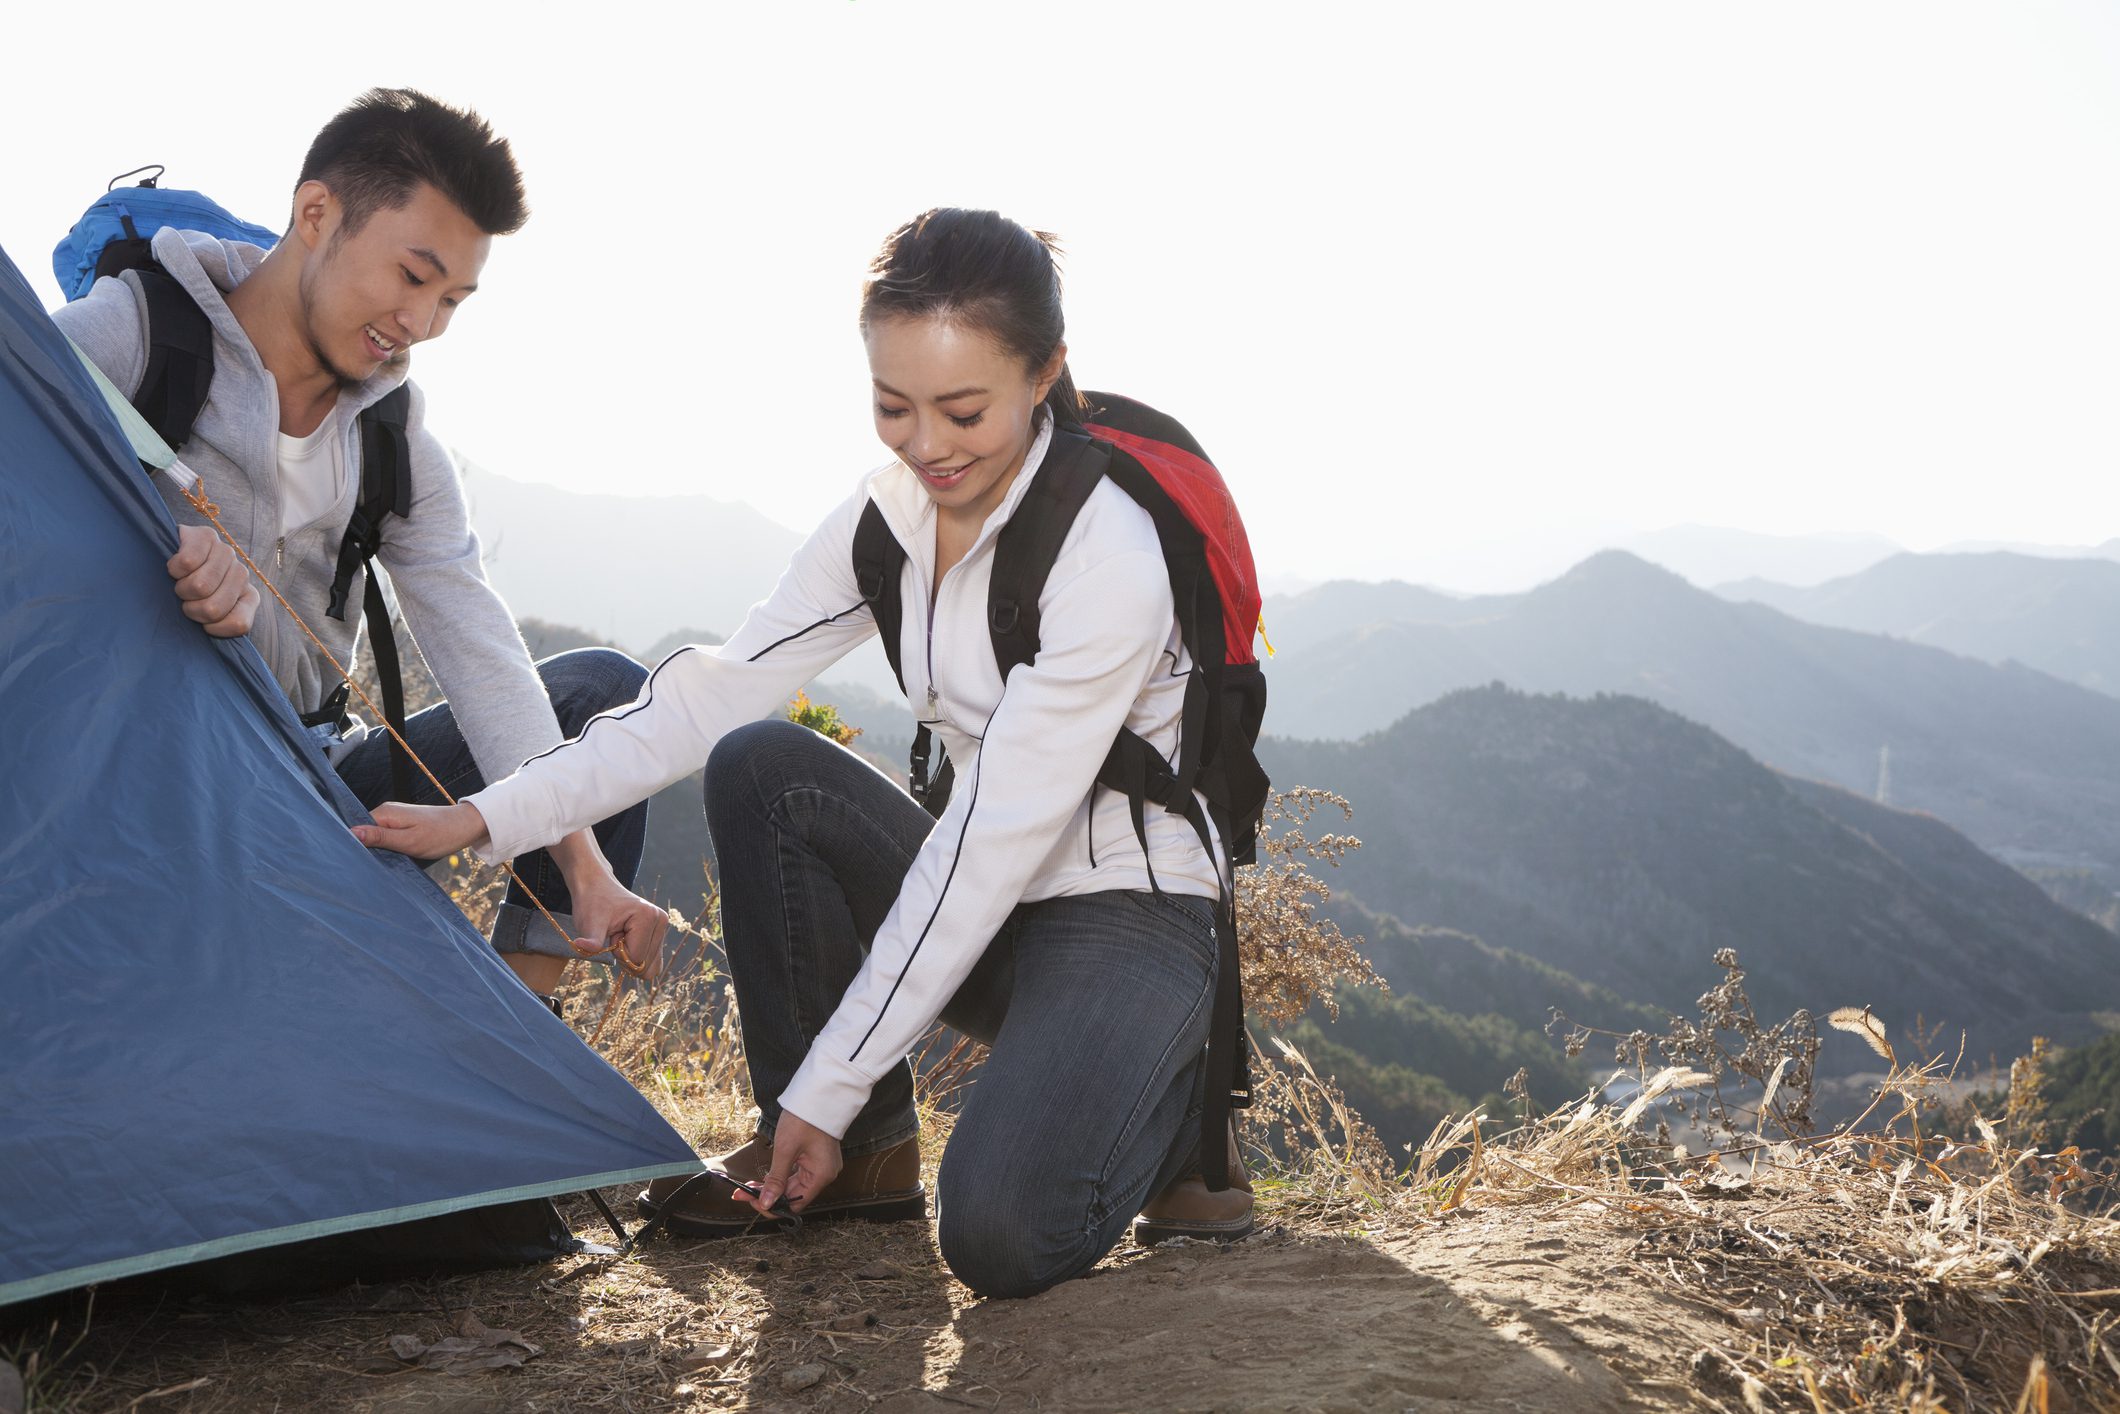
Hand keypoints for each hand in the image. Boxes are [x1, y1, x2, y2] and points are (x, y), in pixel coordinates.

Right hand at [168, 523, 257, 637]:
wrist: (169, 555)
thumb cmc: (187, 591)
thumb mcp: (206, 614)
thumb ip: (220, 623)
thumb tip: (211, 629)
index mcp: (248, 596)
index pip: (239, 624)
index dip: (213, 628)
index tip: (202, 622)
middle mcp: (241, 573)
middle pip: (213, 608)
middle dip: (191, 608)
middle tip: (186, 599)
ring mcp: (226, 553)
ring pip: (200, 586)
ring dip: (181, 589)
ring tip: (180, 582)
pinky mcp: (206, 536)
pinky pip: (187, 563)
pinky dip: (174, 570)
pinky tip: (176, 568)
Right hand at [352, 800, 485, 860]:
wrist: (466, 826)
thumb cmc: (440, 835)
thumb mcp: (409, 841)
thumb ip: (380, 837)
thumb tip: (351, 833)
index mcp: (385, 813)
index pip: (356, 829)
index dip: (354, 845)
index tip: (354, 862)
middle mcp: (387, 812)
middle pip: (365, 832)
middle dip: (365, 849)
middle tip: (367, 867)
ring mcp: (395, 817)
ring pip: (376, 836)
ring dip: (377, 850)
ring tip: (379, 864)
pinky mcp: (403, 824)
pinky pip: (387, 836)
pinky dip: (387, 847)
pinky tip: (390, 857)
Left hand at [569, 874, 668, 979]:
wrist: (596, 886)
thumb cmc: (592, 903)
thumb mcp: (589, 923)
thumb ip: (592, 941)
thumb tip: (581, 946)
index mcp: (648, 917)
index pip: (636, 958)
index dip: (618, 953)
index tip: (610, 933)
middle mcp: (661, 920)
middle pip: (646, 963)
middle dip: (626, 956)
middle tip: (615, 934)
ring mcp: (662, 925)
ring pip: (650, 963)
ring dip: (630, 955)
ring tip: (619, 934)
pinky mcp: (659, 930)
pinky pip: (652, 958)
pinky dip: (636, 955)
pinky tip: (626, 939)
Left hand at [745, 1111, 841, 1215]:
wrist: (819, 1093)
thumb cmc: (804, 1119)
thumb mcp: (786, 1149)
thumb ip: (776, 1179)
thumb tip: (766, 1204)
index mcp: (820, 1175)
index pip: (795, 1203)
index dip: (773, 1205)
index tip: (753, 1201)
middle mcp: (823, 1174)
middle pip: (792, 1195)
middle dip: (767, 1195)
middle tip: (742, 1193)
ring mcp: (820, 1166)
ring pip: (792, 1185)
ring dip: (771, 1186)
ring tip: (748, 1185)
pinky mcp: (814, 1159)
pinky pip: (796, 1174)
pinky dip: (780, 1176)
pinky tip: (763, 1177)